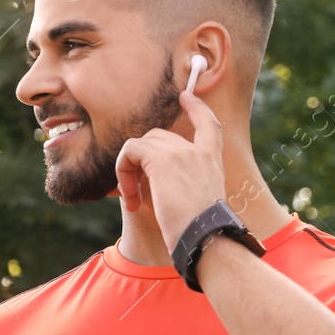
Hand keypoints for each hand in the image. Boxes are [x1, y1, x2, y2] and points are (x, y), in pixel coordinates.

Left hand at [114, 88, 227, 253]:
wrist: (205, 238)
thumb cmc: (201, 232)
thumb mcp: (199, 204)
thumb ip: (185, 186)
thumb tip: (159, 186)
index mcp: (212, 160)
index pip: (209, 124)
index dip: (196, 108)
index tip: (185, 96)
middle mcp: (199, 151)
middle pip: (159, 137)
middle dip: (141, 161)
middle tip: (136, 194)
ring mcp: (180, 152)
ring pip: (141, 145)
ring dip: (129, 171)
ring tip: (133, 200)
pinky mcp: (161, 159)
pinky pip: (130, 151)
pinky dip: (122, 172)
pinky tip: (130, 199)